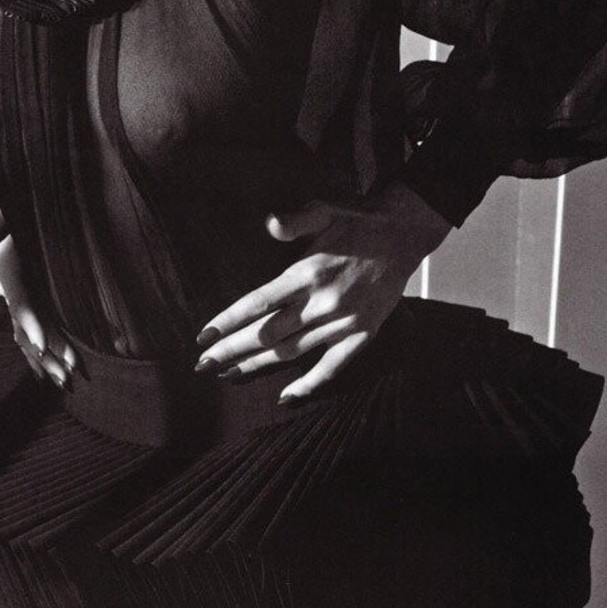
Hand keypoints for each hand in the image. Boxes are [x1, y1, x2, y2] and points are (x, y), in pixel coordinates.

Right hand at [0, 210, 76, 389]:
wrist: (46, 201)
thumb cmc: (34, 201)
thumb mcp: (16, 205)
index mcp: (9, 264)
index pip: (18, 297)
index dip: (27, 321)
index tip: (40, 343)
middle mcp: (13, 285)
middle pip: (25, 324)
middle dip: (45, 351)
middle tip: (65, 373)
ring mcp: (26, 294)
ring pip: (33, 333)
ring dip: (49, 358)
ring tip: (67, 380)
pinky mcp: (40, 299)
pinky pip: (42, 330)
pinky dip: (51, 351)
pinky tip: (60, 371)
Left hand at [194, 183, 451, 401]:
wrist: (403, 235)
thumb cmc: (357, 221)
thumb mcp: (324, 211)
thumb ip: (295, 221)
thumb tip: (271, 224)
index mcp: (308, 273)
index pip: (258, 303)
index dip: (229, 321)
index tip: (203, 337)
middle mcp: (322, 302)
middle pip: (268, 334)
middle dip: (232, 350)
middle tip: (203, 364)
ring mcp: (343, 322)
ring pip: (292, 351)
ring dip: (258, 365)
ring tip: (229, 374)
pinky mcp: (363, 334)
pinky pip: (333, 366)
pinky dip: (310, 383)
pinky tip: (287, 396)